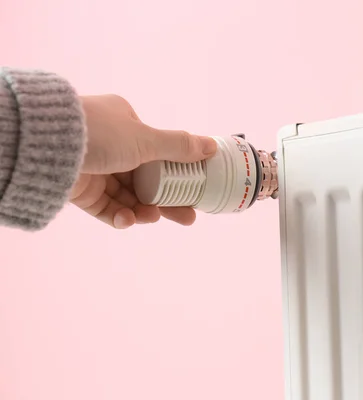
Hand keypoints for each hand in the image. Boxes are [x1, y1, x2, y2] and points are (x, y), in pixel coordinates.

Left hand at [69, 95, 216, 228]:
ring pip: (128, 195)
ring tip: (153, 218)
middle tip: (188, 216)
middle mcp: (111, 145)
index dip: (177, 173)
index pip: (157, 152)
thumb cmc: (101, 133)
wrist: (46, 146)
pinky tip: (129, 220)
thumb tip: (212, 146)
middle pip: (147, 179)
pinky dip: (119, 215)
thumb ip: (179, 147)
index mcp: (126, 124)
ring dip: (144, 209)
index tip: (193, 190)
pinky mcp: (80, 190)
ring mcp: (95, 168)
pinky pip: (106, 207)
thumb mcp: (146, 140)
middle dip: (168, 199)